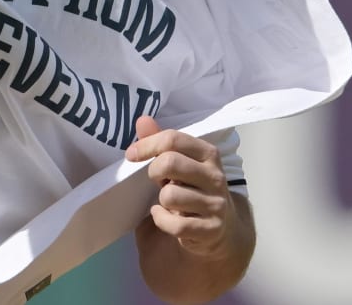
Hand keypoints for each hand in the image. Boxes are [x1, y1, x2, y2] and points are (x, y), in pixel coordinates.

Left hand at [125, 115, 241, 259]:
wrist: (220, 229)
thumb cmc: (192, 188)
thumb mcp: (179, 162)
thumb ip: (160, 141)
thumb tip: (142, 120)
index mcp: (208, 154)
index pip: (173, 139)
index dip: (147, 145)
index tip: (131, 155)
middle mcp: (216, 177)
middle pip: (170, 163)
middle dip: (154, 172)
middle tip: (157, 180)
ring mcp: (216, 204)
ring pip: (170, 196)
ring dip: (161, 200)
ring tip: (169, 201)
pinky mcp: (211, 230)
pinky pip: (175, 224)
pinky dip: (162, 220)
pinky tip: (165, 216)